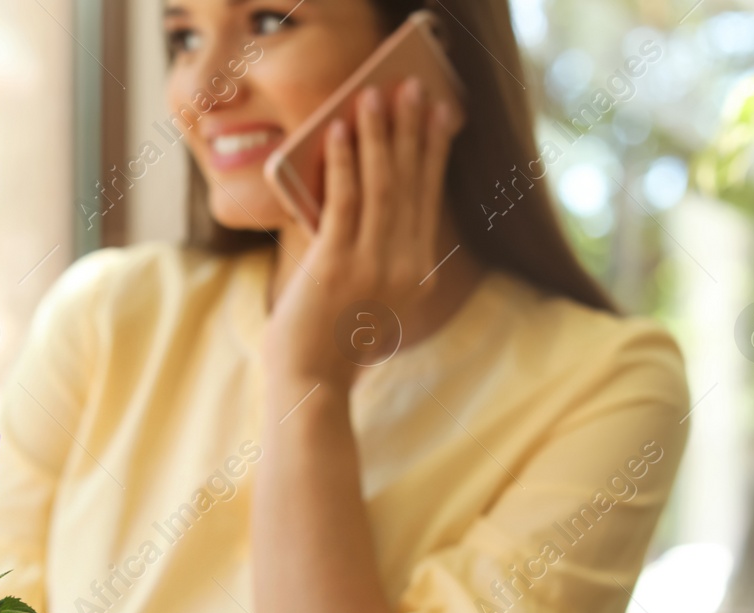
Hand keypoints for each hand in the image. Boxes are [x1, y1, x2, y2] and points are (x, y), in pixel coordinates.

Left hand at [263, 78, 461, 387]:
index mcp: (420, 275)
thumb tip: (361, 193)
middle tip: (411, 86)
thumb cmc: (332, 343)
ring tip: (373, 96)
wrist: (312, 386)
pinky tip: (336, 132)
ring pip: (382, 186)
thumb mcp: (371, 300)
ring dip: (378, 135)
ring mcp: (374, 267)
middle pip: (412, 184)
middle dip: (411, 130)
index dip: (434, 153)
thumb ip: (380, 257)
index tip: (441, 114)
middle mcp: (407, 267)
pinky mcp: (337, 266)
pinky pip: (343, 202)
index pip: (430, 200)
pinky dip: (342, 163)